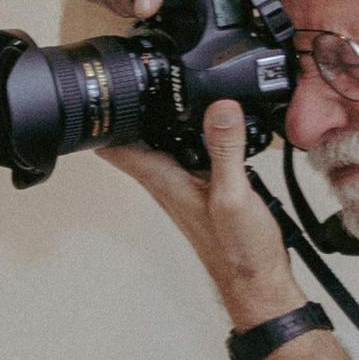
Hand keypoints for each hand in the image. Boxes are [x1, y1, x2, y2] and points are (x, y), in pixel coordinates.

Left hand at [104, 101, 301, 330]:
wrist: (255, 280)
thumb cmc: (239, 249)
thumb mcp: (234, 193)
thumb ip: (225, 149)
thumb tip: (218, 107)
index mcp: (164, 180)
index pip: (116, 146)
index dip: (106, 118)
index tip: (104, 91)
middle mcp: (168, 182)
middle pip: (137, 140)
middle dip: (133, 110)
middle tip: (134, 79)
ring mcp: (184, 186)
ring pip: (162, 145)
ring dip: (162, 121)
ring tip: (164, 91)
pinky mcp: (203, 189)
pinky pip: (190, 154)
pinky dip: (193, 135)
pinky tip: (210, 125)